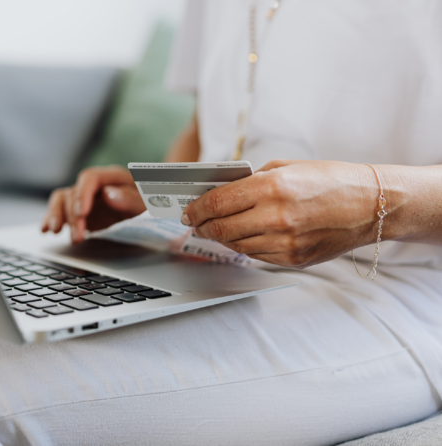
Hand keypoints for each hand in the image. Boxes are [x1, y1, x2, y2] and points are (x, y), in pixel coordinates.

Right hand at [41, 165, 145, 243]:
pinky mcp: (78, 211)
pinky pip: (59, 211)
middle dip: (72, 216)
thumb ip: (131, 198)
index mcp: (112, 177)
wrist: (151, 211)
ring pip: (61, 200)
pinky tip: (45, 230)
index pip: (90, 178)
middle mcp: (94, 185)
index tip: (81, 213)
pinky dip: (50, 219)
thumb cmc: (151, 204)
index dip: (82, 194)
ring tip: (55, 232)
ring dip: (56, 216)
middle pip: (73, 192)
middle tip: (78, 236)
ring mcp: (84, 198)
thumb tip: (109, 194)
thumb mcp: (148, 203)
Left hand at [181, 160, 381, 267]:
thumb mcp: (286, 167)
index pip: (217, 203)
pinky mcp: (293, 260)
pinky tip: (243, 236)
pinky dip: (244, 246)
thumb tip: (218, 193)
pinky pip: (255, 255)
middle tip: (195, 223)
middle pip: (220, 228)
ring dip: (221, 237)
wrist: (371, 205)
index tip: (188, 211)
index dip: (196, 209)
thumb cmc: (329, 180)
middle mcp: (276, 217)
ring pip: (235, 245)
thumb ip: (250, 181)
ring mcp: (285, 243)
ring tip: (215, 229)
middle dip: (201, 226)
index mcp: (272, 187)